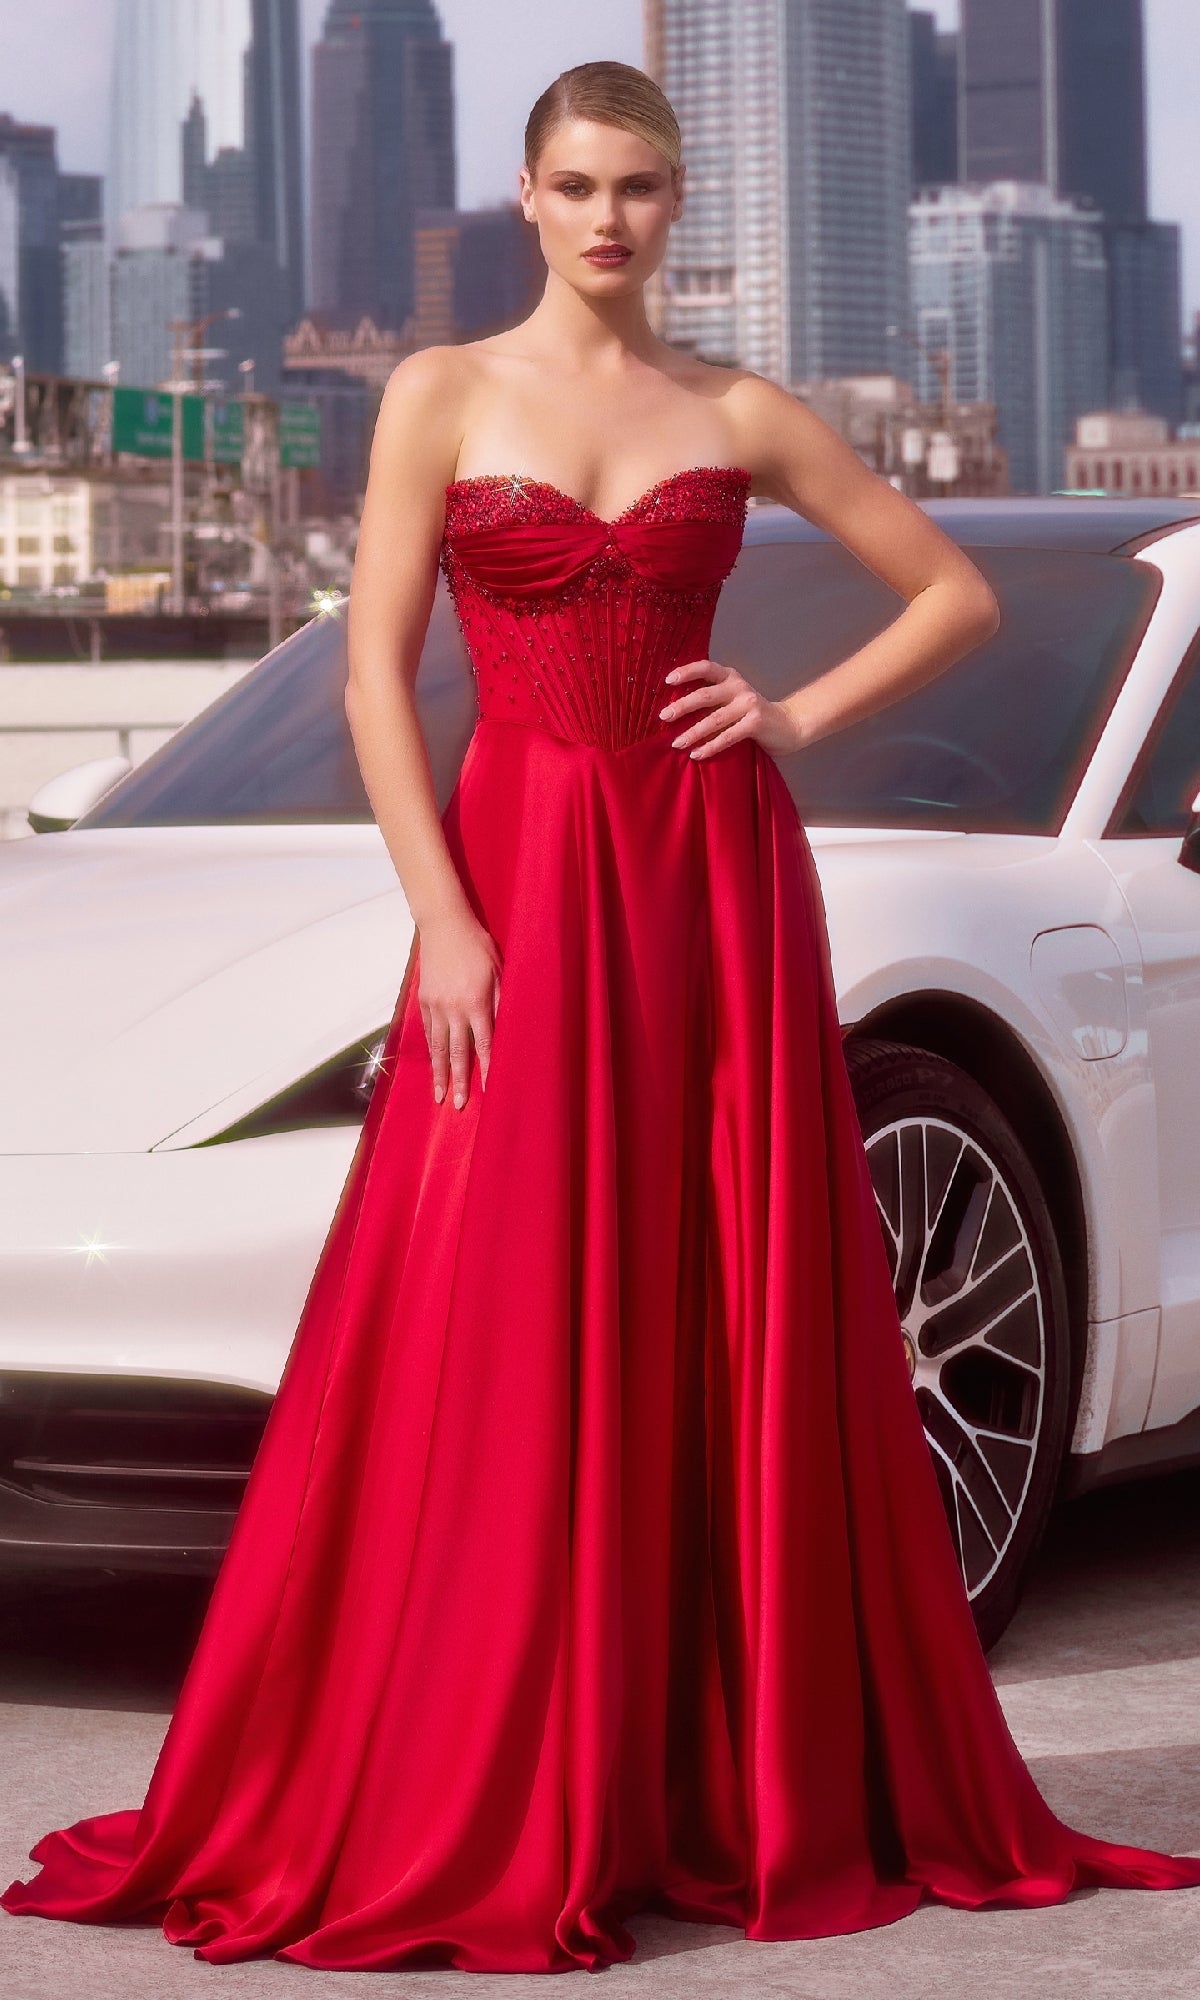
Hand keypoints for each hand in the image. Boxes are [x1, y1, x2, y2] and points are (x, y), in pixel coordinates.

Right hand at [416, 907, 502, 1108]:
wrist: (444, 926)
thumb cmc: (478, 946)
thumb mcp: (499, 971)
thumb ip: (502, 1002)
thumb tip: (508, 1030)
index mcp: (477, 1002)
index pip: (484, 1043)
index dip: (487, 1068)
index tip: (489, 1090)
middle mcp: (454, 1008)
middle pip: (458, 1052)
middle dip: (459, 1081)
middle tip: (457, 1105)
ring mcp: (436, 1006)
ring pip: (439, 1047)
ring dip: (440, 1073)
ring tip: (439, 1096)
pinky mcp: (424, 1000)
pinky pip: (428, 1032)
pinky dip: (431, 1051)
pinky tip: (433, 1065)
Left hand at [659, 658, 805, 759]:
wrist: (789, 725)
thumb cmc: (752, 714)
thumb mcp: (733, 699)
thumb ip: (713, 698)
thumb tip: (675, 709)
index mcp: (731, 677)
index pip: (706, 668)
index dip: (687, 672)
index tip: (667, 681)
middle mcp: (739, 687)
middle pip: (705, 695)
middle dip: (682, 706)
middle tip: (664, 717)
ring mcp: (749, 704)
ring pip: (714, 719)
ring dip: (693, 732)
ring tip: (676, 743)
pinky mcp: (755, 723)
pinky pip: (727, 736)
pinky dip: (710, 746)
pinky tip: (696, 754)